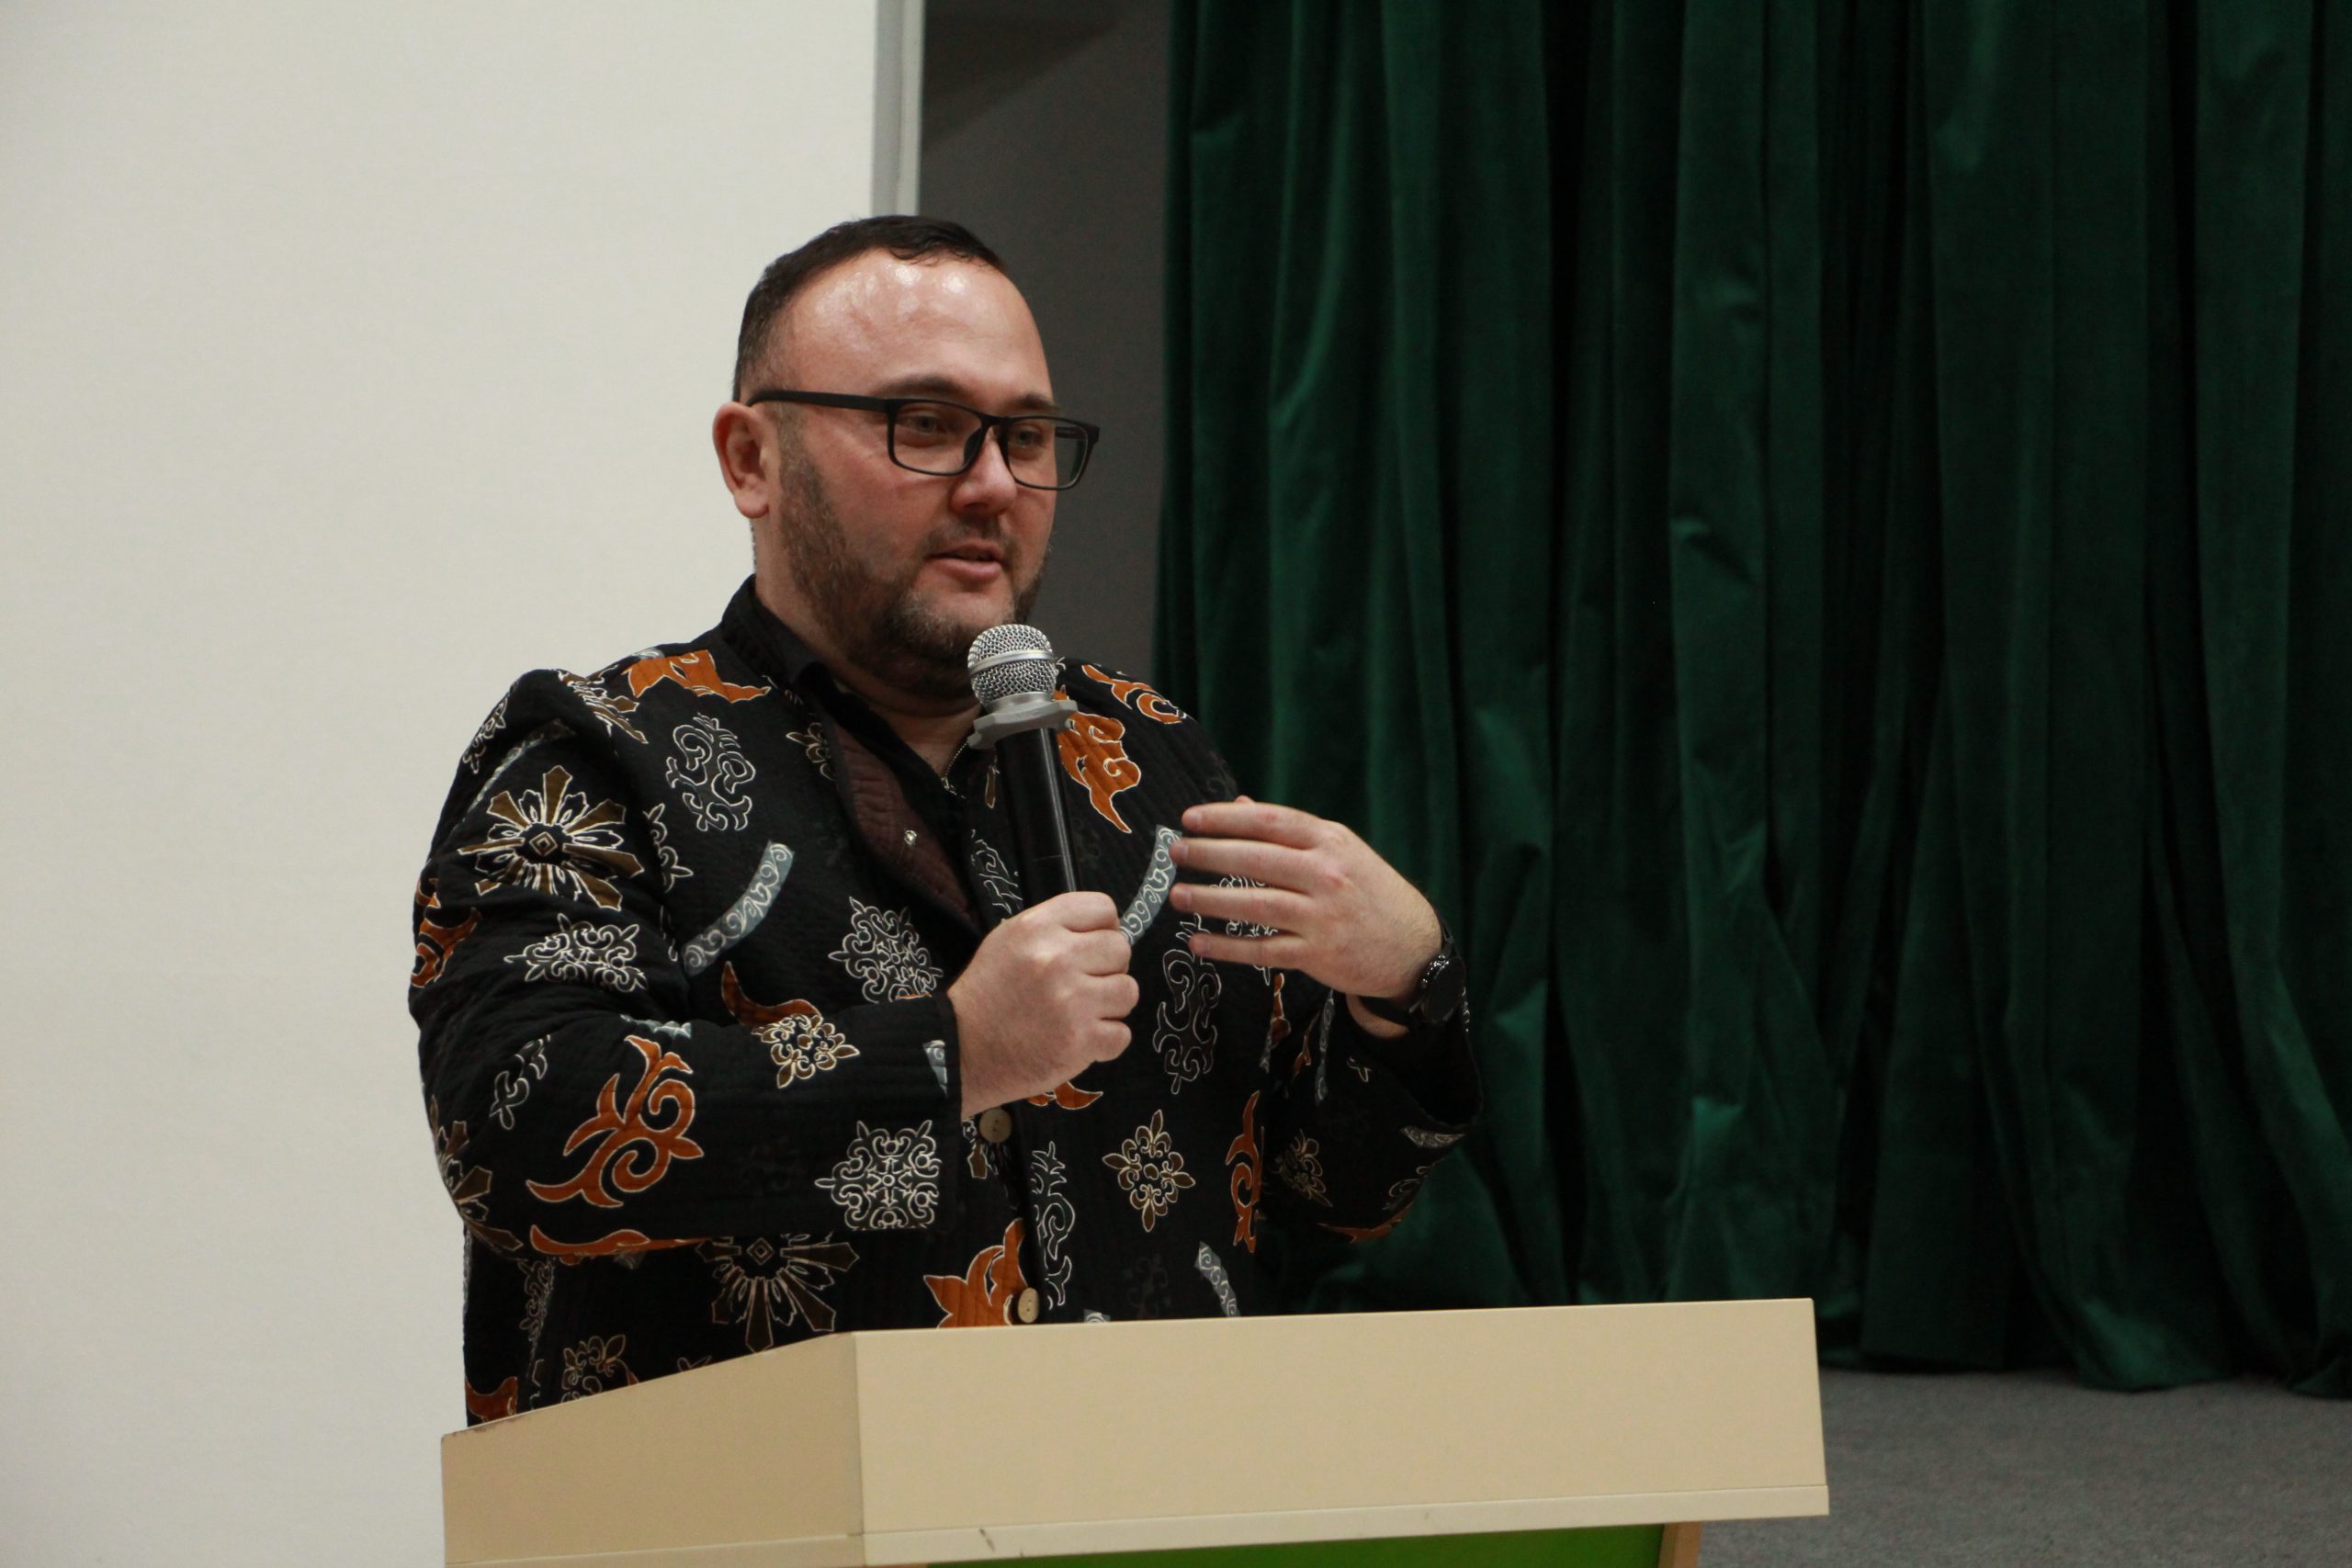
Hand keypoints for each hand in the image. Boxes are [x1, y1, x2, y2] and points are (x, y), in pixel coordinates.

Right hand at [948, 891, 1137, 1117]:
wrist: (961, 1051)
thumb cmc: (988, 995)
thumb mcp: (1008, 941)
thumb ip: (1055, 929)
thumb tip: (1106, 931)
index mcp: (1037, 927)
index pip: (1103, 908)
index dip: (1103, 928)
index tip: (1092, 947)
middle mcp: (1056, 958)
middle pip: (1121, 949)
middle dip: (1108, 968)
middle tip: (1083, 985)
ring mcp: (1071, 1001)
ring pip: (1128, 991)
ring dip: (1110, 1005)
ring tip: (1081, 1013)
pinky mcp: (1080, 1041)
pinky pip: (1122, 1034)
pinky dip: (1105, 1041)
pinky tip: (1079, 1040)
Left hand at [1167, 798, 1441, 1033]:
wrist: (1412, 946)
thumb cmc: (1368, 891)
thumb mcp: (1340, 850)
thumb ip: (1289, 831)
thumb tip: (1238, 804)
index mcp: (1331, 841)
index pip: (1270, 822)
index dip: (1226, 818)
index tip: (1190, 818)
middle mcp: (1328, 875)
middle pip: (1257, 860)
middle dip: (1209, 854)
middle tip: (1175, 851)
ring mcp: (1323, 916)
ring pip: (1255, 905)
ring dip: (1210, 900)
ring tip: (1177, 895)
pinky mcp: (1318, 954)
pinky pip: (1262, 949)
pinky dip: (1227, 947)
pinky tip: (1198, 942)